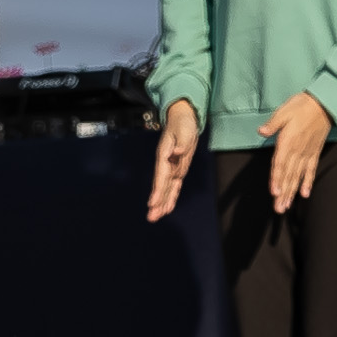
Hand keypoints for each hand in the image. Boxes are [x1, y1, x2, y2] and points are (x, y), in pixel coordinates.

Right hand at [147, 100, 199, 220]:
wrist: (182, 119)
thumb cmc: (182, 124)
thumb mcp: (184, 130)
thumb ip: (181, 142)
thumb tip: (177, 152)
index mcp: (165, 155)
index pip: (161, 175)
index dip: (157, 190)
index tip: (152, 203)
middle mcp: (166, 164)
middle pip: (161, 186)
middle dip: (156, 202)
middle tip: (151, 217)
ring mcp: (171, 167)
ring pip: (165, 189)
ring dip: (161, 203)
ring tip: (155, 217)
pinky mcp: (178, 169)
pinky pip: (174, 186)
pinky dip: (170, 197)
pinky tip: (166, 208)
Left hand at [258, 92, 332, 212]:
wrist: (325, 104)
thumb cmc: (302, 106)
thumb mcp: (284, 111)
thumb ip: (273, 124)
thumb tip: (261, 131)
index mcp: (288, 142)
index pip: (280, 164)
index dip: (277, 179)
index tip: (275, 193)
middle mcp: (297, 151)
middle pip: (288, 175)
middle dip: (283, 192)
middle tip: (279, 209)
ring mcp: (307, 153)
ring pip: (298, 176)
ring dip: (292, 192)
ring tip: (287, 206)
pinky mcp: (314, 152)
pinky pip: (311, 170)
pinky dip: (308, 182)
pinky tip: (305, 194)